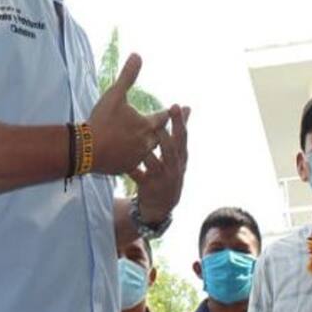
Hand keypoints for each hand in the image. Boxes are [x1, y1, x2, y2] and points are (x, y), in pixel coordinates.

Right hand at [88, 54, 170, 175]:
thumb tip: (137, 55)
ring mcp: (137, 157)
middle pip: (160, 135)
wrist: (86, 149)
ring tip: (154, 143)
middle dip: (165, 129)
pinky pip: (136, 162)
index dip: (170, 112)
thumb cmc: (102, 120)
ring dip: (151, 145)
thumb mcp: (114, 95)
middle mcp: (147, 142)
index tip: (180, 109)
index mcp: (147, 125)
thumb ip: (127, 76)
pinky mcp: (126, 168)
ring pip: (149, 150)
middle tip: (175, 127)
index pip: (164, 117)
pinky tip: (134, 156)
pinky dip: (136, 157)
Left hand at [129, 105, 189, 223]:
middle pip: (170, 149)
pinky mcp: (148, 187)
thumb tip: (188, 107)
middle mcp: (174, 167)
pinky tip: (122, 159)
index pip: (182, 137)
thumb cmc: (168, 171)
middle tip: (156, 120)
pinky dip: (131, 167)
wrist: (161, 206)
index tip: (176, 106)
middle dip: (164, 134)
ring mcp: (161, 178)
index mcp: (181, 156)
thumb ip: (180, 131)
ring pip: (154, 162)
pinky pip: (138, 176)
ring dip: (146, 150)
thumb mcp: (178, 154)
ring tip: (139, 138)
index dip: (180, 122)